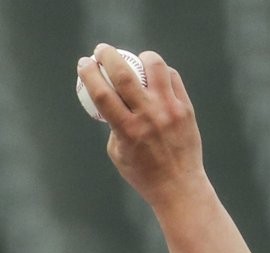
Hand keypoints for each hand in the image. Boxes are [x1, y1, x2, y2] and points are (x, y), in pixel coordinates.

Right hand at [78, 44, 206, 209]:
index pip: (102, 94)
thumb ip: (114, 126)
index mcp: (126, 130)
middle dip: (108, 56)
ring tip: (136, 59)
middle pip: (125, 75)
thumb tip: (111, 103)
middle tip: (101, 50)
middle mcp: (148, 117)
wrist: (178, 185)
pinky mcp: (185, 108)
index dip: (90, 74)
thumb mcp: (118, 153)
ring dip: (142, 57)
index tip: (83, 63)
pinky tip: (154, 74)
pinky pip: (172, 78)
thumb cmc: (142, 173)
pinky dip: (160, 72)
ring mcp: (169, 110)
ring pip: (155, 67)